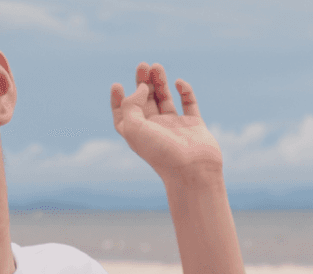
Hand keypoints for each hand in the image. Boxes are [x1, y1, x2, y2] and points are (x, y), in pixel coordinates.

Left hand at [111, 63, 222, 179]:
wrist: (191, 169)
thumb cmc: (159, 152)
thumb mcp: (133, 127)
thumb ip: (131, 104)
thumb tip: (141, 87)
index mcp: (138, 133)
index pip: (124, 115)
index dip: (118, 100)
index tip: (118, 85)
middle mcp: (155, 129)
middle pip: (145, 101)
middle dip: (142, 82)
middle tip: (142, 65)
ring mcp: (176, 126)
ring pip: (165, 99)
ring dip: (160, 82)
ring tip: (157, 66)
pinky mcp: (194, 124)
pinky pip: (189, 103)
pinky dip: (185, 91)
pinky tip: (179, 82)